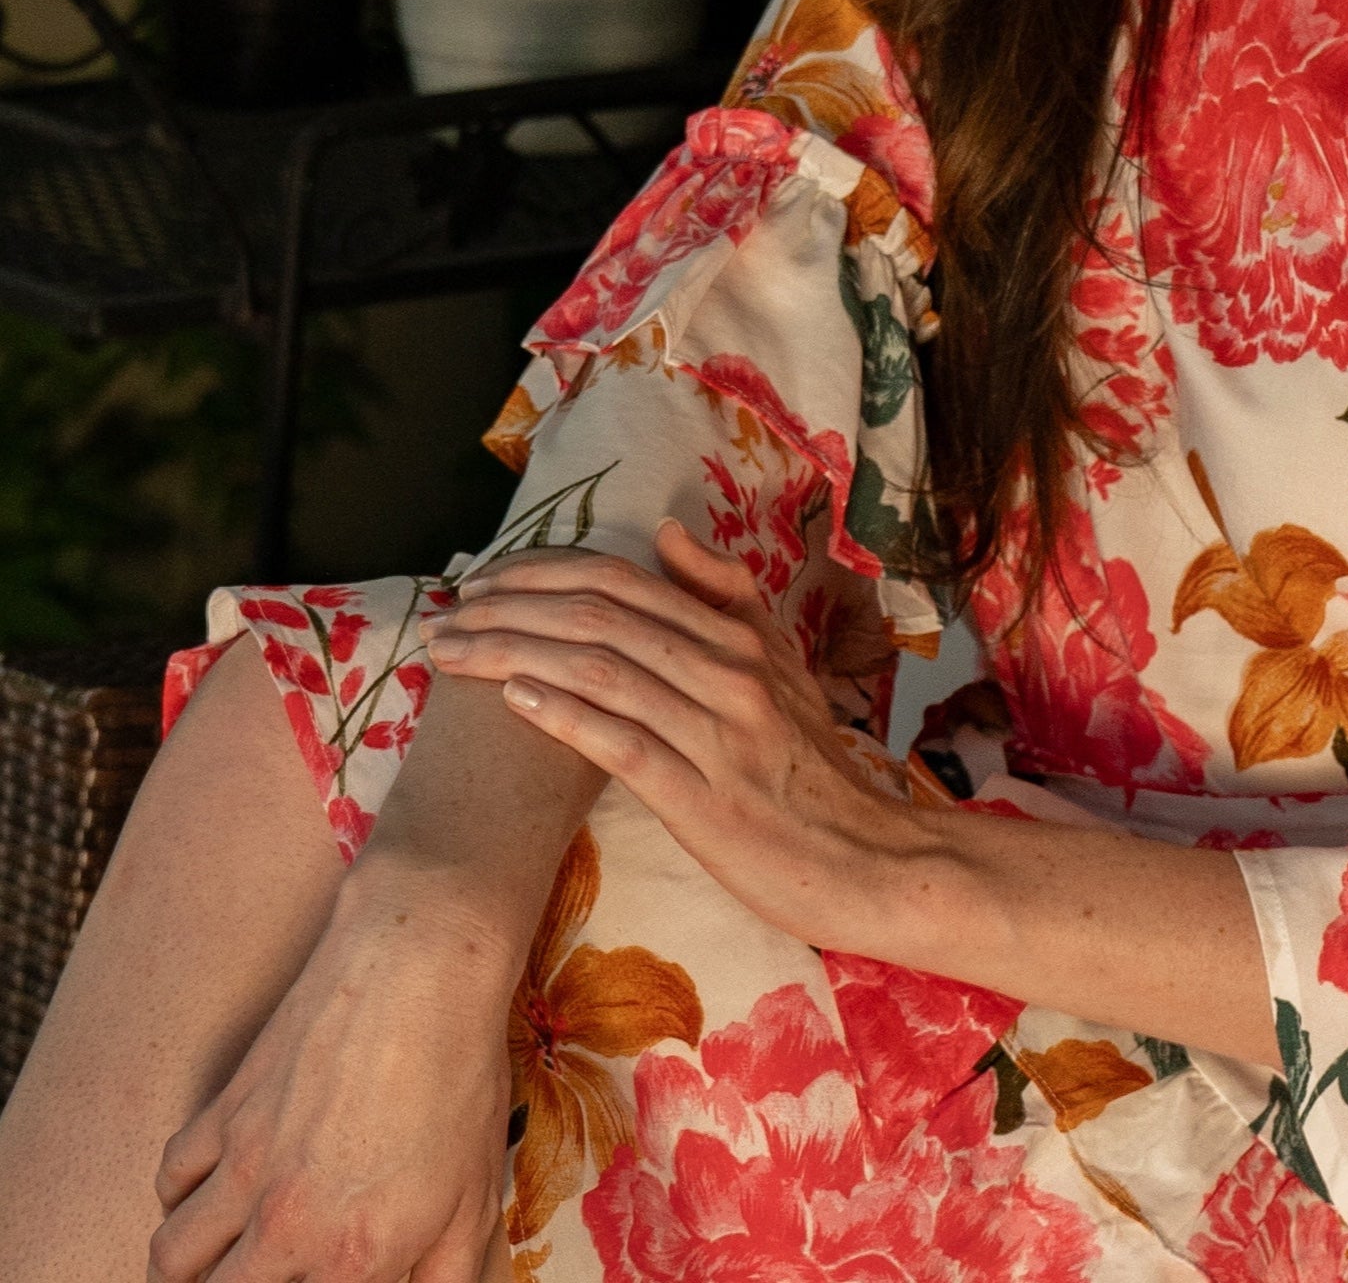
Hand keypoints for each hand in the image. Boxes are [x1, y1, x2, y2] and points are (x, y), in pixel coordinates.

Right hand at [147, 885, 512, 1282]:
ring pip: (171, 1256)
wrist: (420, 967)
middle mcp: (285, 1225)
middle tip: (253, 1278)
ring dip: (182, 1272)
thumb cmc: (459, 1074)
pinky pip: (172, 1175)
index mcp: (350, 1260)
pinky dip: (176, 1200)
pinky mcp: (227, 1109)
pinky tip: (199, 1198)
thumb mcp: (476, 1191)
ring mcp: (246, 1166)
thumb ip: (447, 1275)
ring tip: (202, 1273)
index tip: (315, 1282)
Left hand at [423, 522, 934, 953]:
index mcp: (739, 635)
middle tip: (447, 616)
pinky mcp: (700, 797)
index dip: (544, 573)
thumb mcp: (781, 664)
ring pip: (599, 670)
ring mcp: (715, 732)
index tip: (484, 582)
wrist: (860, 856)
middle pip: (600, 616)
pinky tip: (513, 699)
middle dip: (510, 608)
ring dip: (514, 654)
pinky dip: (561, 713)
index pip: (625, 580)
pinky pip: (620, 741)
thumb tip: (665, 530)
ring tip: (454, 653)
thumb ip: (726, 596)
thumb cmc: (808, 765)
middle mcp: (727, 670)